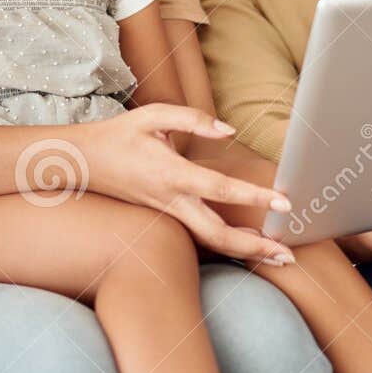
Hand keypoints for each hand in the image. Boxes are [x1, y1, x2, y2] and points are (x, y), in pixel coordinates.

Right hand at [80, 104, 295, 263]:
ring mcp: (168, 214)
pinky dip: (227, 244)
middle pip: (217, 234)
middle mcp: (171, 200)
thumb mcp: (153, 116)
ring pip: (210, 242)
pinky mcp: (166, 218)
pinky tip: (250, 243)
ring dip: (245, 251)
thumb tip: (228, 131)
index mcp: (171, 173)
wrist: (83, 162)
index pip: (219, 188)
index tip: (283, 201)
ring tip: (278, 256)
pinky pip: (200, 237)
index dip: (253, 196)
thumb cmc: (120, 135)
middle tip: (288, 255)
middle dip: (254, 247)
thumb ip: (193, 119)